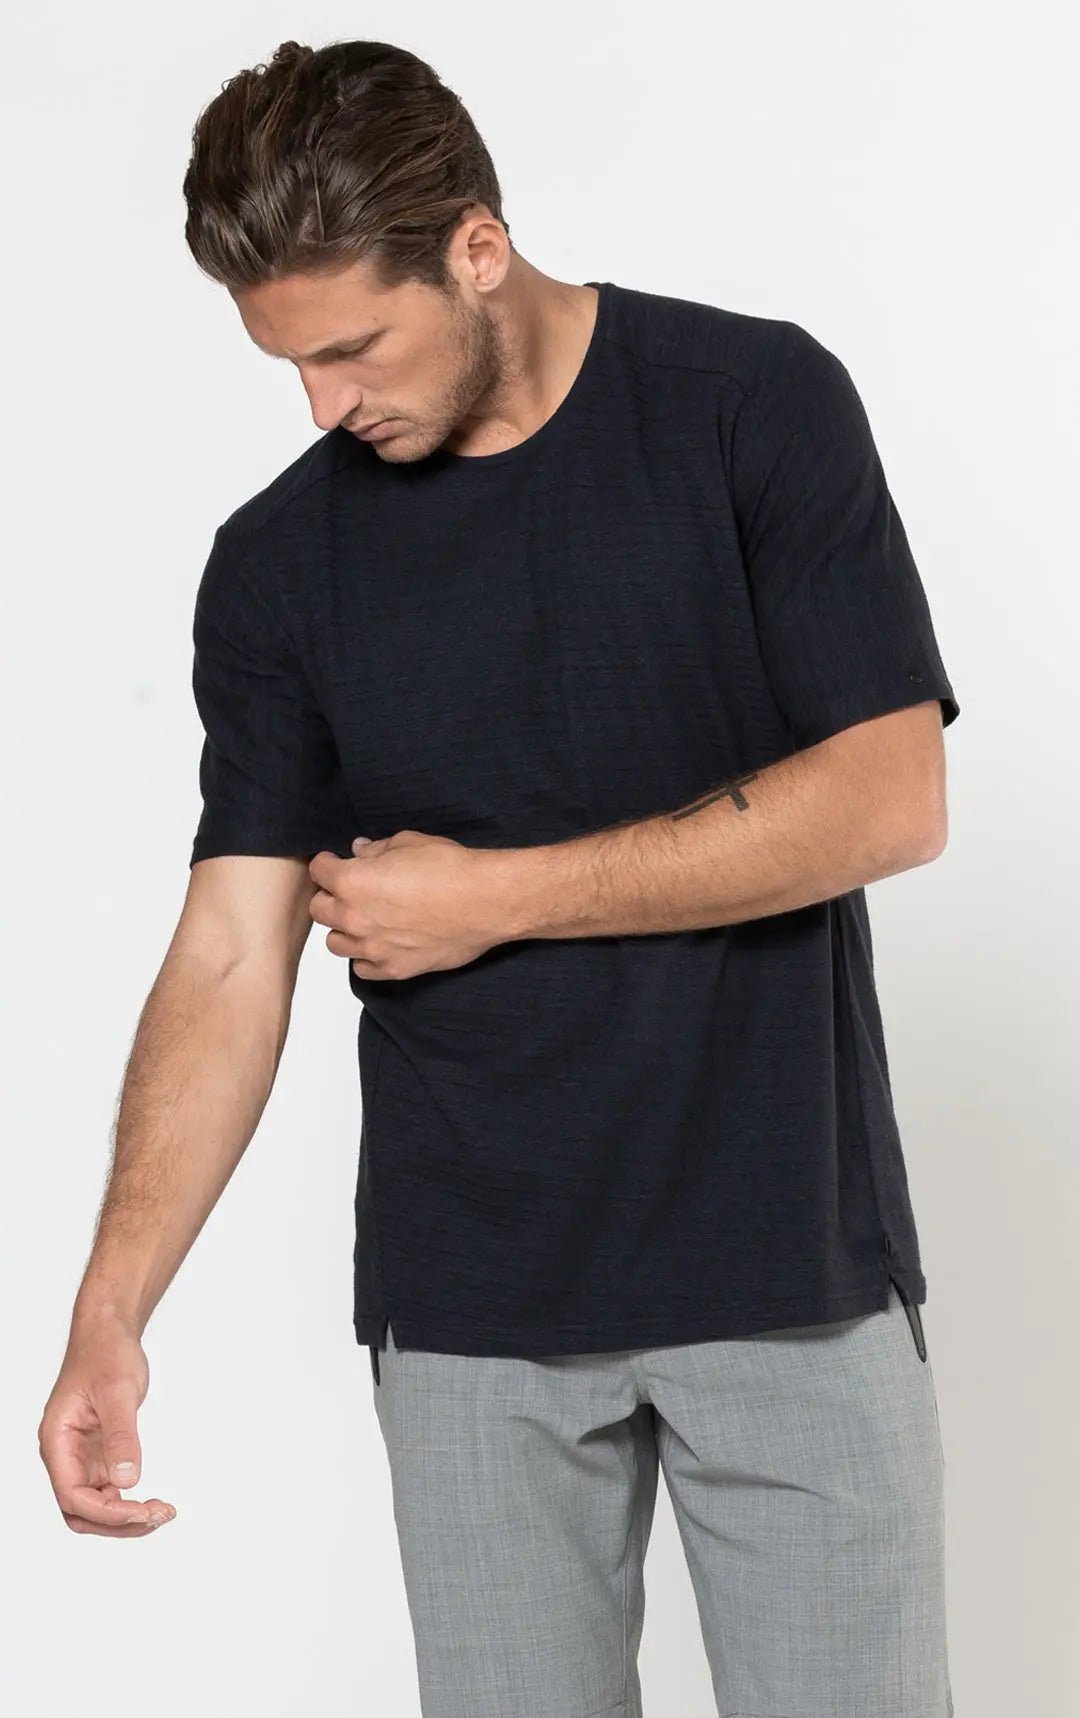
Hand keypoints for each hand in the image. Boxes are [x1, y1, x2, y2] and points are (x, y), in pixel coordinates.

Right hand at [38, 1318, 176, 1536]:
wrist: (109, 1335)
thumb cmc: (106, 1355)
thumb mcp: (117, 1392)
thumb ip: (121, 1436)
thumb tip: (127, 1481)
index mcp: (57, 1441)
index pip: (72, 1495)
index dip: (105, 1512)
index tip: (140, 1511)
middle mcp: (65, 1455)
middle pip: (80, 1511)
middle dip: (116, 1522)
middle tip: (157, 1516)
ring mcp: (82, 1457)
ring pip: (95, 1506)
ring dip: (126, 1517)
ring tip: (161, 1512)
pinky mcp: (99, 1455)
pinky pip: (109, 1491)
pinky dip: (130, 1502)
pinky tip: (153, 1503)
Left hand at [308, 829, 503, 980]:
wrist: (484, 902)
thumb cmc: (451, 869)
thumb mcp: (410, 843)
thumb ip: (378, 849)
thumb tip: (361, 851)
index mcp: (353, 881)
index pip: (318, 872)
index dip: (326, 864)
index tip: (334, 863)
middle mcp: (355, 917)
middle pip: (319, 910)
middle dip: (329, 897)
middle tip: (347, 891)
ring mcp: (373, 947)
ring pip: (336, 943)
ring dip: (344, 929)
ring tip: (363, 920)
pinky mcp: (394, 968)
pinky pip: (362, 968)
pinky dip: (365, 957)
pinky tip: (379, 944)